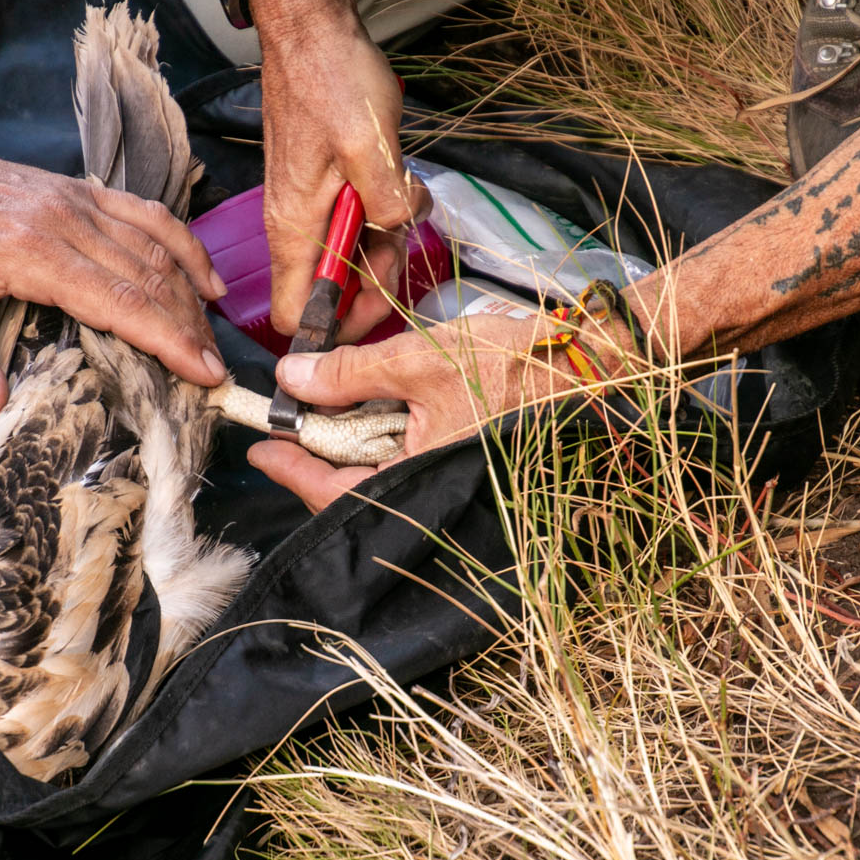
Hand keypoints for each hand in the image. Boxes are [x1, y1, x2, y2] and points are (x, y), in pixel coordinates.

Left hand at [0, 130, 227, 426]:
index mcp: (31, 253)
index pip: (122, 300)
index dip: (170, 340)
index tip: (205, 373)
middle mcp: (63, 220)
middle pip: (151, 273)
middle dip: (190, 324)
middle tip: (216, 369)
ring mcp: (72, 199)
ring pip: (155, 242)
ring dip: (191, 288)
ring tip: (214, 332)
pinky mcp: (72, 190)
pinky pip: (142, 212)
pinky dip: (180, 242)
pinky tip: (200, 274)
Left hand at [249, 313, 636, 511]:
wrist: (600, 366)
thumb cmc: (518, 366)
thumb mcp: (421, 360)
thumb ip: (351, 373)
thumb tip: (292, 379)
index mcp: (417, 485)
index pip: (333, 494)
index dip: (290, 469)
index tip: (259, 447)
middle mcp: (432, 498)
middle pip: (354, 490)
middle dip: (319, 454)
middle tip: (289, 418)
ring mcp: (451, 486)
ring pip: (383, 477)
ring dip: (354, 443)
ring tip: (332, 407)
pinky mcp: (468, 468)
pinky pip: (414, 464)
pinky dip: (390, 438)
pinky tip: (382, 408)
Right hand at [250, 0, 429, 341]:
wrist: (312, 28)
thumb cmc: (331, 79)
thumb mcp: (371, 147)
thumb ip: (386, 205)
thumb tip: (398, 232)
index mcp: (295, 228)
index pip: (294, 314)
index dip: (335, 327)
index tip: (378, 308)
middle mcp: (295, 225)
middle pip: (331, 288)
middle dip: (375, 275)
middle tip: (402, 236)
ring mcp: (309, 205)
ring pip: (349, 252)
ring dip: (384, 236)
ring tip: (402, 195)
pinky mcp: (325, 186)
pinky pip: (354, 219)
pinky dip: (380, 209)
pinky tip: (394, 178)